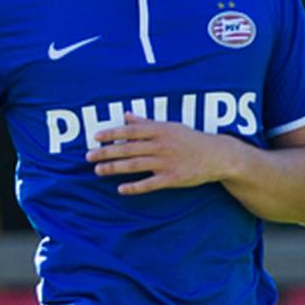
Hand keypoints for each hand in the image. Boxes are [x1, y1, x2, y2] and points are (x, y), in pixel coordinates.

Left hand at [87, 118, 240, 193]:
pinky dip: (134, 187)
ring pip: (135, 165)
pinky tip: (120, 189)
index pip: (131, 131)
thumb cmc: (190, 139)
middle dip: (107, 153)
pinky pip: (149, 184)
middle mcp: (161, 145)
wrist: (216, 156)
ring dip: (115, 168)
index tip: (96, 137)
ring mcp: (166, 162)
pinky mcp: (172, 178)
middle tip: (88, 157)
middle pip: (128, 149)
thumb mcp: (170, 126)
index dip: (112, 134)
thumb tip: (126, 115)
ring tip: (98, 170)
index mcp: (160, 130)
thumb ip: (146, 123)